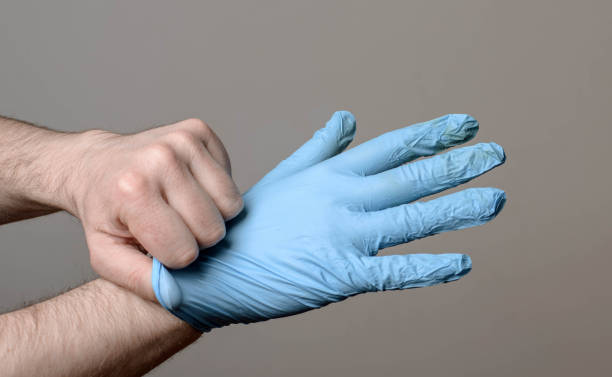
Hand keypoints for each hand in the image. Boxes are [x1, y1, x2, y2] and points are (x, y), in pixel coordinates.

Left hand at [68, 119, 242, 299]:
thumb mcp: (107, 255)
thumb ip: (140, 281)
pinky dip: (216, 191)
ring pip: (231, 205)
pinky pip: (231, 180)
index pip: (185, 252)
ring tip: (182, 209)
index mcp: (133, 190)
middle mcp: (161, 158)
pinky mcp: (199, 130)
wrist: (95, 164)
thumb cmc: (105, 213)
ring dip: (212, 215)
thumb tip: (178, 295)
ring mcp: (183, 139)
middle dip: (197, 238)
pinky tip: (189, 188)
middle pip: (212, 229)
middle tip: (172, 227)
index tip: (157, 246)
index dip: (174, 258)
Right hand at [152, 111, 505, 331]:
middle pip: (412, 178)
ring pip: (412, 219)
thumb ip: (321, 148)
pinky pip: (395, 271)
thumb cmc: (252, 224)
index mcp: (332, 175)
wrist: (216, 267)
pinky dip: (431, 269)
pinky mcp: (342, 275)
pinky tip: (462, 263)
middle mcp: (344, 200)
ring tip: (496, 199)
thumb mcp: (288, 175)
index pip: (392, 148)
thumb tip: (346, 118)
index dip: (432, 135)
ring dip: (458, 208)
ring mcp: (345, 237)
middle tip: (495, 153)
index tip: (466, 125)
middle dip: (458, 164)